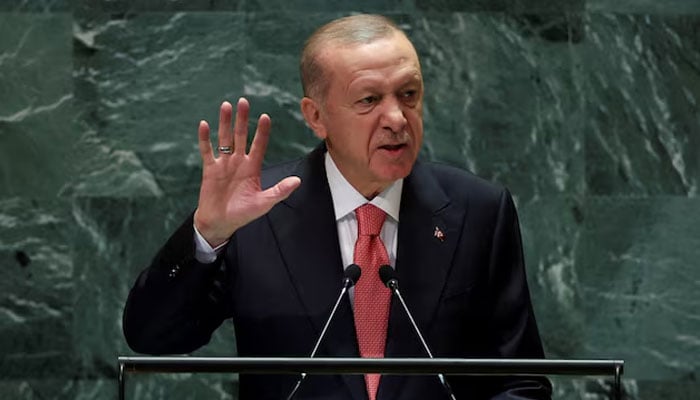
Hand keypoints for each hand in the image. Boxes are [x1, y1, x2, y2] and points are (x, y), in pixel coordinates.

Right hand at [193, 98, 300, 245]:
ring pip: (224, 138)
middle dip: (242, 119)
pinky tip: (204, 124)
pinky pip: (207, 151)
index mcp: (253, 168)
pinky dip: (205, 138)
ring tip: (226, 105)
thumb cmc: (243, 214)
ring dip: (224, 122)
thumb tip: (297, 181)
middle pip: (241, 136)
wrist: (220, 223)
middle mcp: (238, 162)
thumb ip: (279, 191)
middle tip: (243, 101)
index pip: (259, 145)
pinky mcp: (210, 169)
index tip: (265, 116)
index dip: (262, 131)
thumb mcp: (264, 203)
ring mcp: (223, 164)